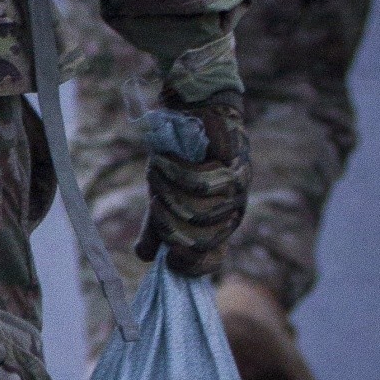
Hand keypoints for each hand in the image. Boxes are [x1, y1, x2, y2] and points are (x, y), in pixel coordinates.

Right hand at [138, 92, 248, 277]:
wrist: (194, 112)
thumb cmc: (180, 157)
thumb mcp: (163, 196)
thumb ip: (156, 227)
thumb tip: (143, 258)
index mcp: (217, 224)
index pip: (212, 259)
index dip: (192, 266)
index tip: (168, 260)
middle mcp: (231, 211)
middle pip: (201, 238)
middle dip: (171, 225)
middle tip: (155, 203)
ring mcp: (236, 190)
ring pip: (197, 211)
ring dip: (169, 193)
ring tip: (158, 173)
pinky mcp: (233, 164)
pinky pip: (198, 182)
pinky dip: (175, 172)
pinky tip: (166, 159)